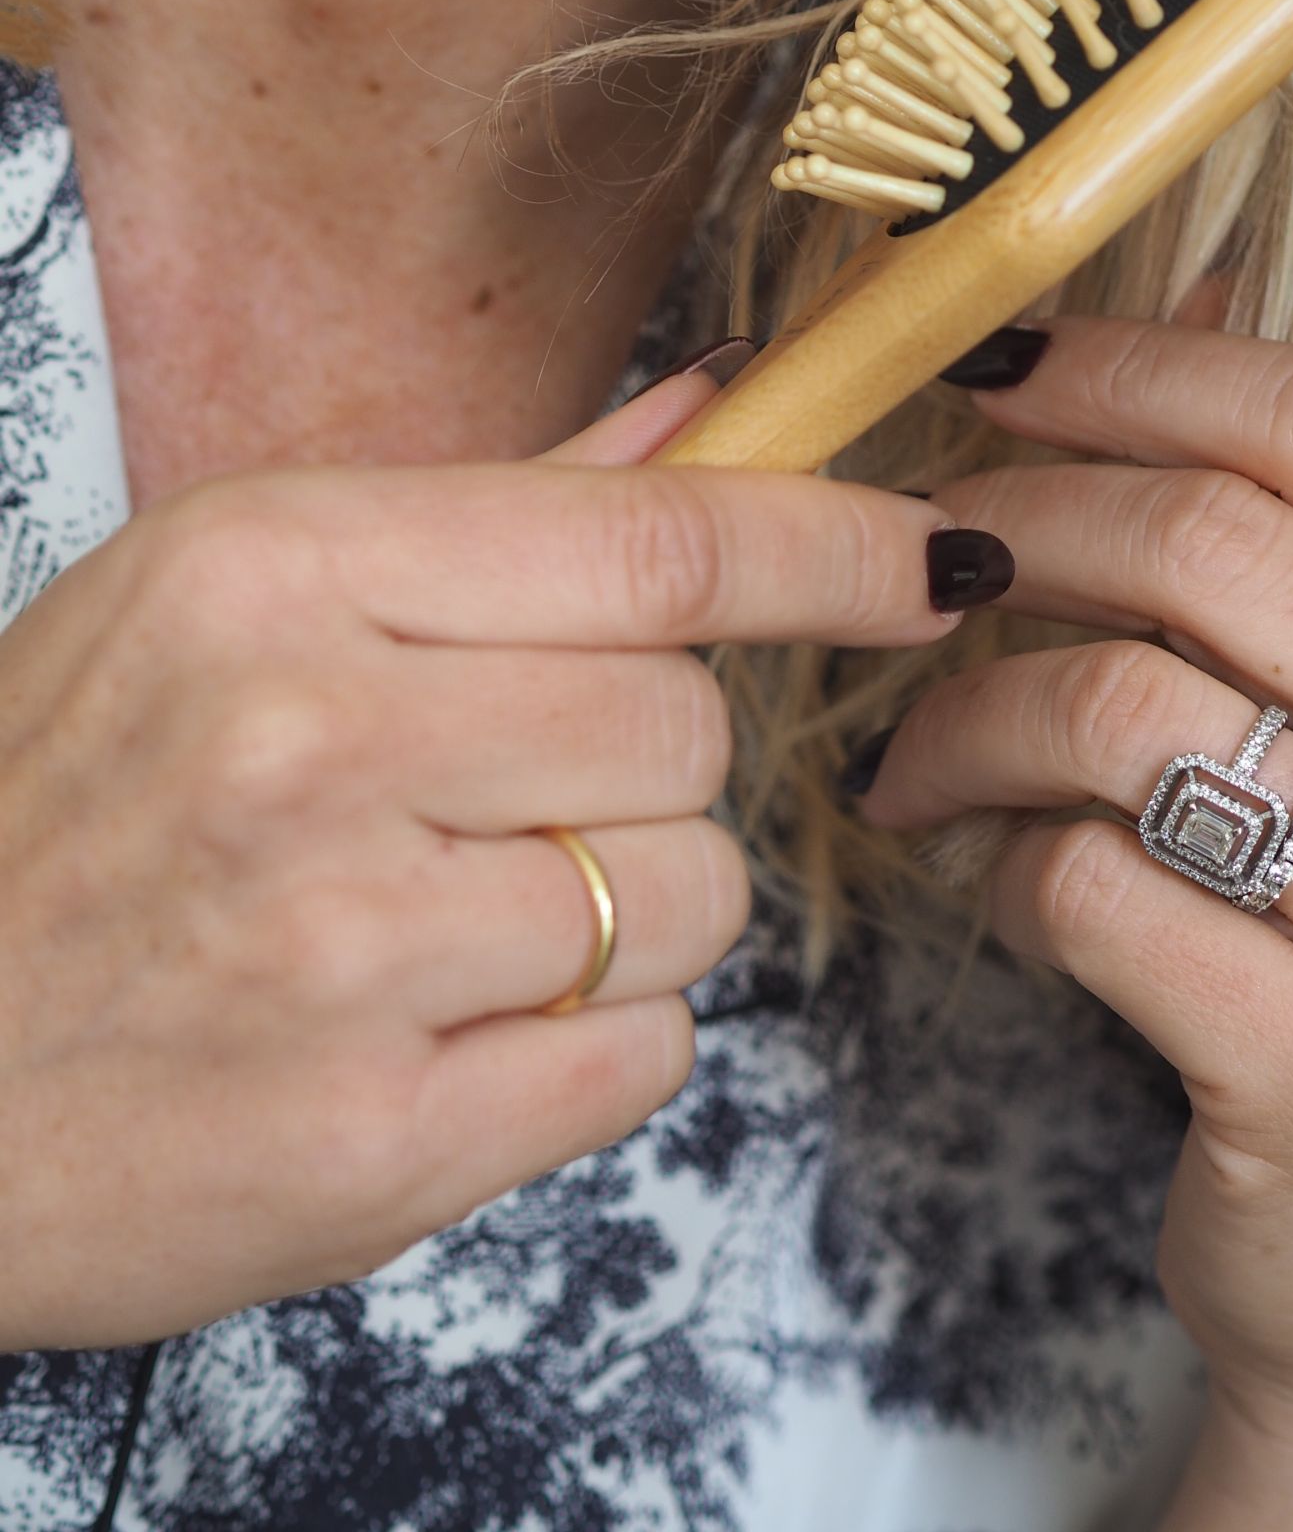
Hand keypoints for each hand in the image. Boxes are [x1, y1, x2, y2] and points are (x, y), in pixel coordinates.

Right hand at [0, 361, 979, 1351]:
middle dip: (648, 758)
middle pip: (691, 723)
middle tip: (499, 789)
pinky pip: (642, 1057)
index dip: (833, 544)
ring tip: (451, 918)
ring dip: (626, 909)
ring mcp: (343, 951)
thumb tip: (708, 416)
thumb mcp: (223, 599)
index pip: (658, 539)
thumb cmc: (62, 810)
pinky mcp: (369, 1141)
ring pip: (691, 893)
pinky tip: (439, 1028)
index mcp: (282, 570)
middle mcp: (314, 742)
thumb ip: (491, 510)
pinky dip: (586, 1045)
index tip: (938, 558)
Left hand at [854, 318, 1292, 1524]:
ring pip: (1123, 707)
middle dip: (1020, 522)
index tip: (1002, 363)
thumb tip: (1195, 284)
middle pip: (1211, 541)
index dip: (1141, 365)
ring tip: (917, 752)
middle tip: (921, 552)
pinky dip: (998, 863)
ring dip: (970, 713)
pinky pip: (1086, 883)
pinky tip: (999, 878)